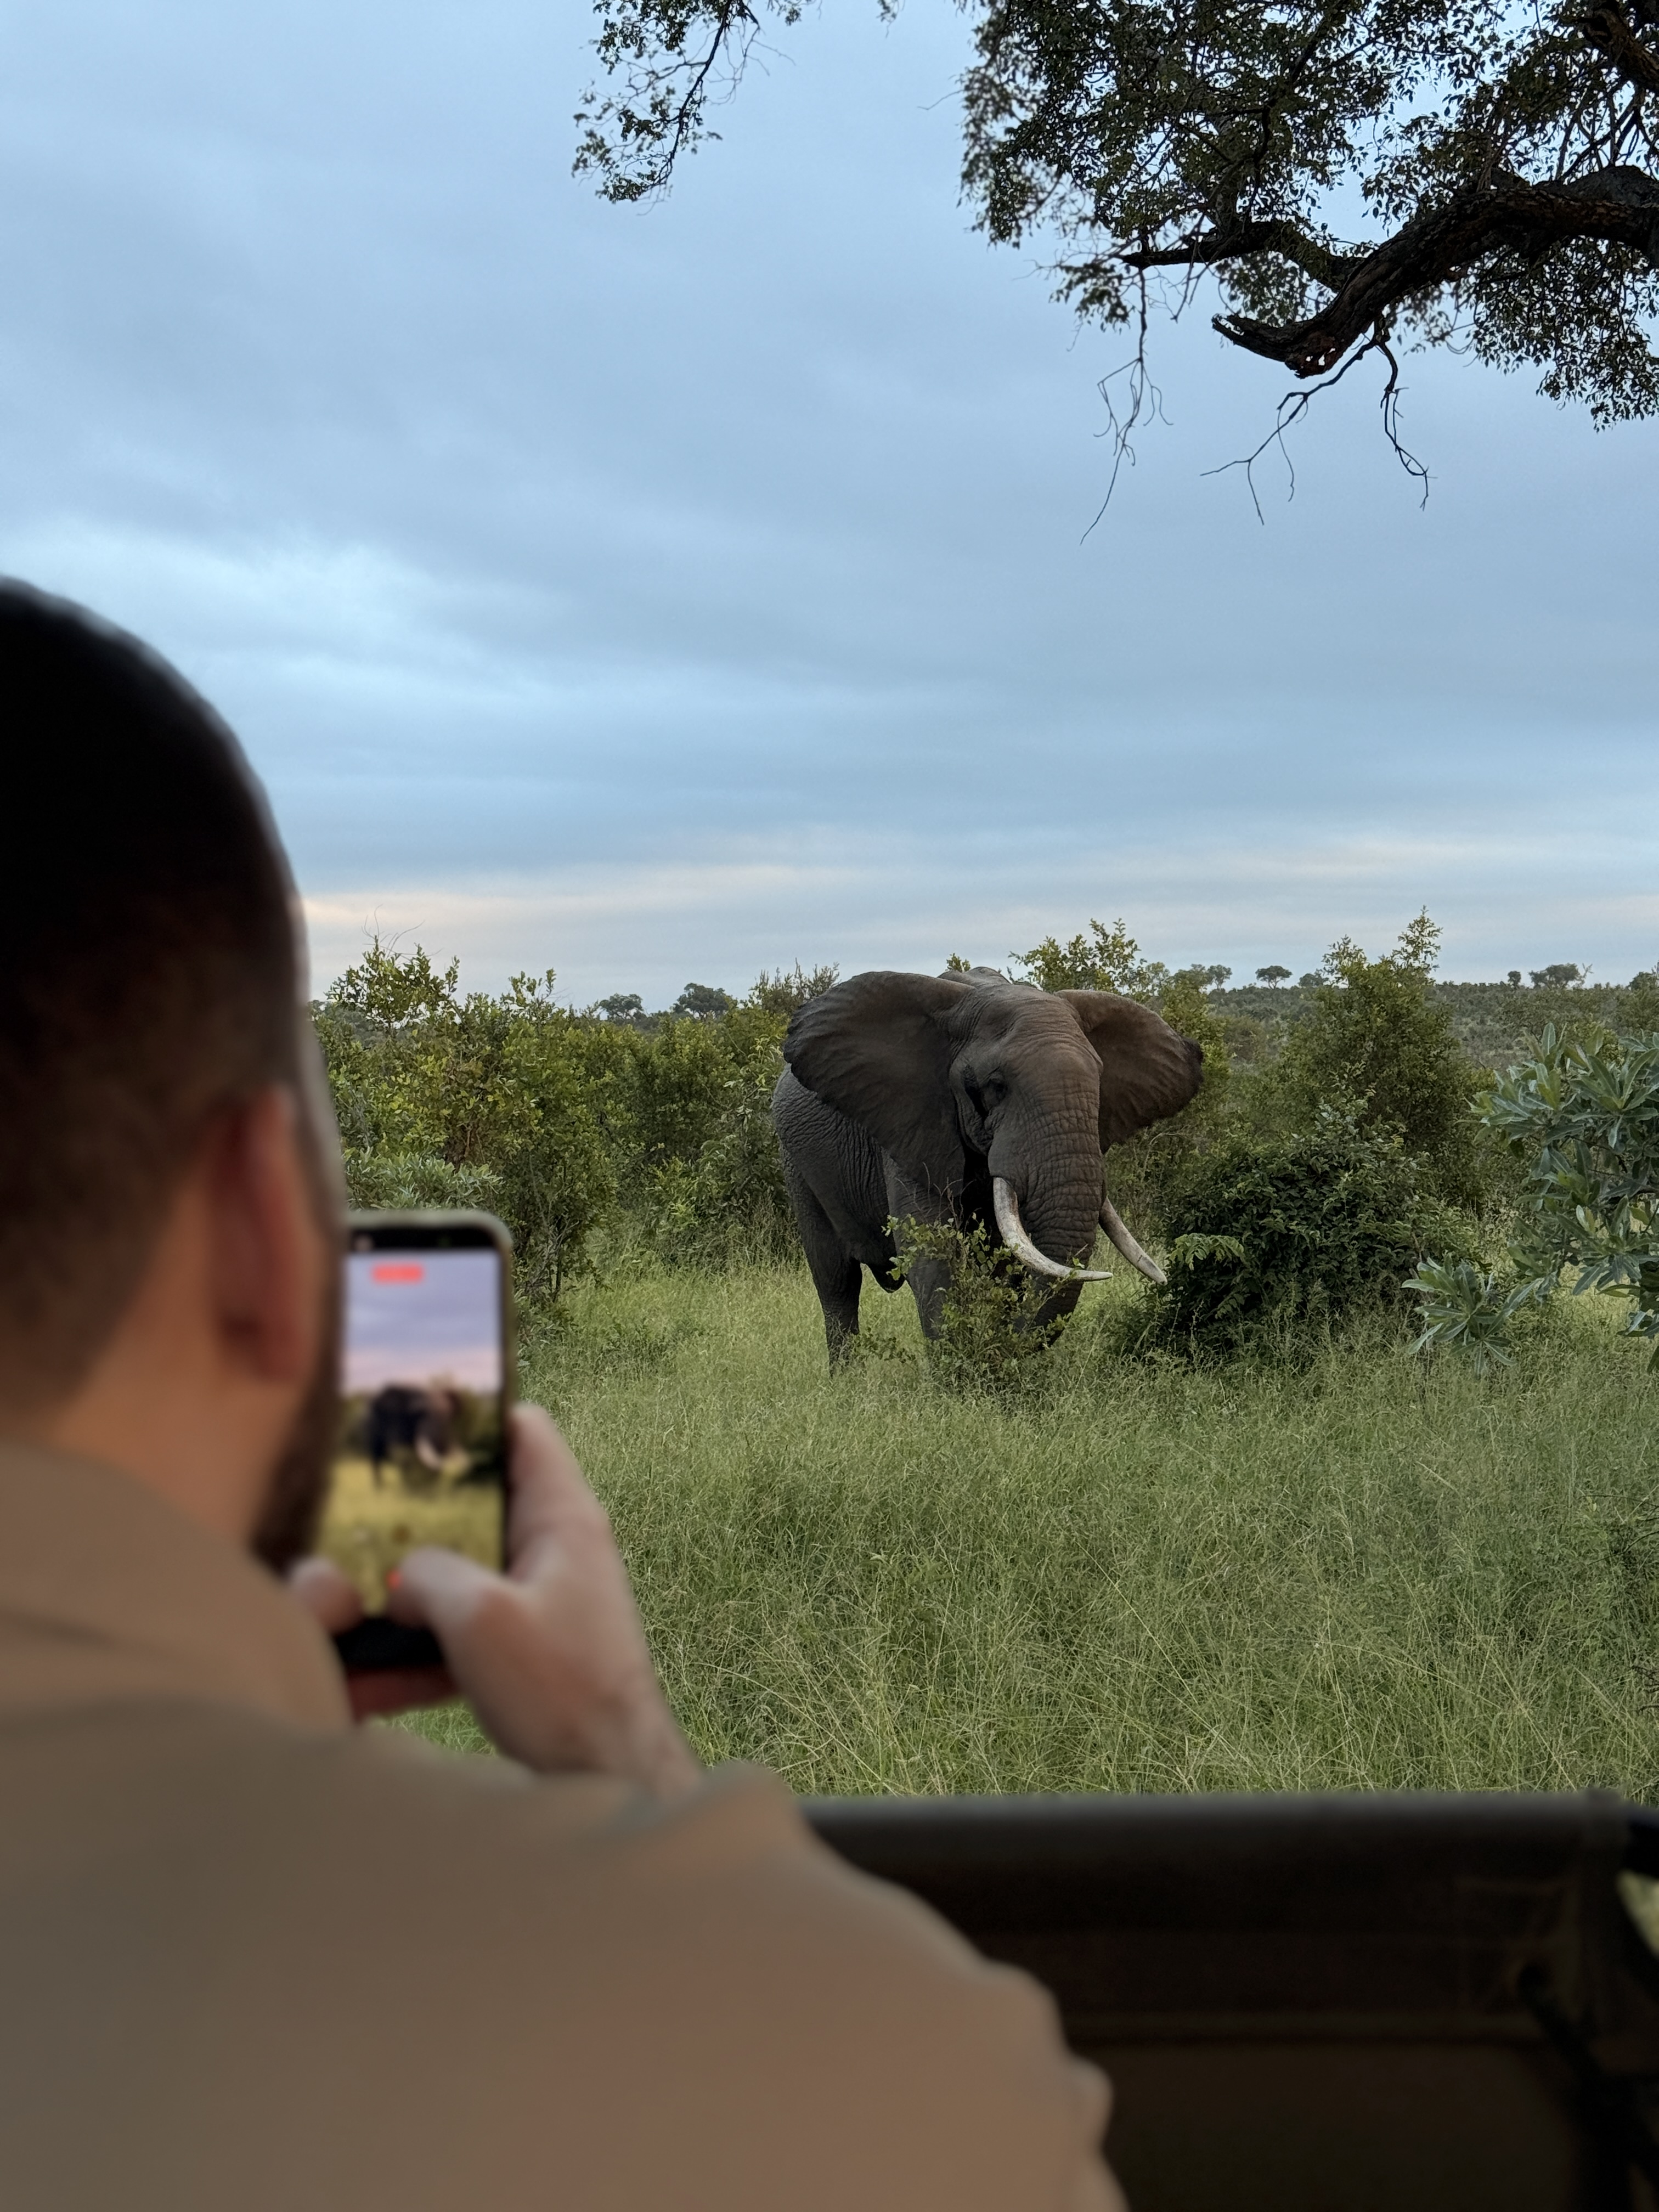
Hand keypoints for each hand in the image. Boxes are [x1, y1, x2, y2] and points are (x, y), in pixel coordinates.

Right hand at [297, 1405, 699, 1797]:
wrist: (610, 1780)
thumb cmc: (564, 1691)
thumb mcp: (481, 1619)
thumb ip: (428, 1575)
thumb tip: (398, 1579)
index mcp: (562, 1518)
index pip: (522, 1431)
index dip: (469, 1421)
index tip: (408, 1428)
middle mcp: (554, 1551)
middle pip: (474, 1508)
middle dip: (411, 1519)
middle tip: (348, 1523)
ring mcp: (539, 1605)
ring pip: (456, 1580)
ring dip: (400, 1602)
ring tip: (335, 1617)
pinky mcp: (524, 1657)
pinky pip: (458, 1641)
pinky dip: (413, 1659)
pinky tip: (357, 1688)